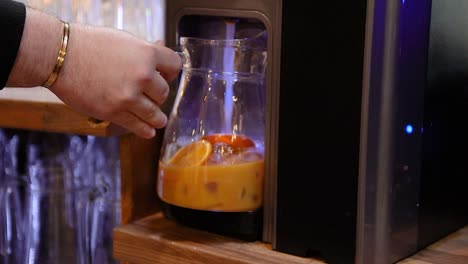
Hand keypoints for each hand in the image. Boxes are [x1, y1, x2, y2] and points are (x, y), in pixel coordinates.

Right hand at [51, 24, 180, 138]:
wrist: (59, 57)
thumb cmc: (90, 44)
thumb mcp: (122, 39)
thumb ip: (144, 49)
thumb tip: (161, 46)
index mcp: (147, 54)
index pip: (174, 66)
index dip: (171, 72)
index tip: (165, 76)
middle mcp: (142, 76)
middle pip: (164, 92)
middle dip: (158, 94)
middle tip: (151, 95)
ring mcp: (129, 96)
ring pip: (155, 113)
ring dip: (157, 117)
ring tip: (158, 120)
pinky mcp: (114, 112)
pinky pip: (138, 126)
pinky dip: (146, 130)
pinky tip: (148, 131)